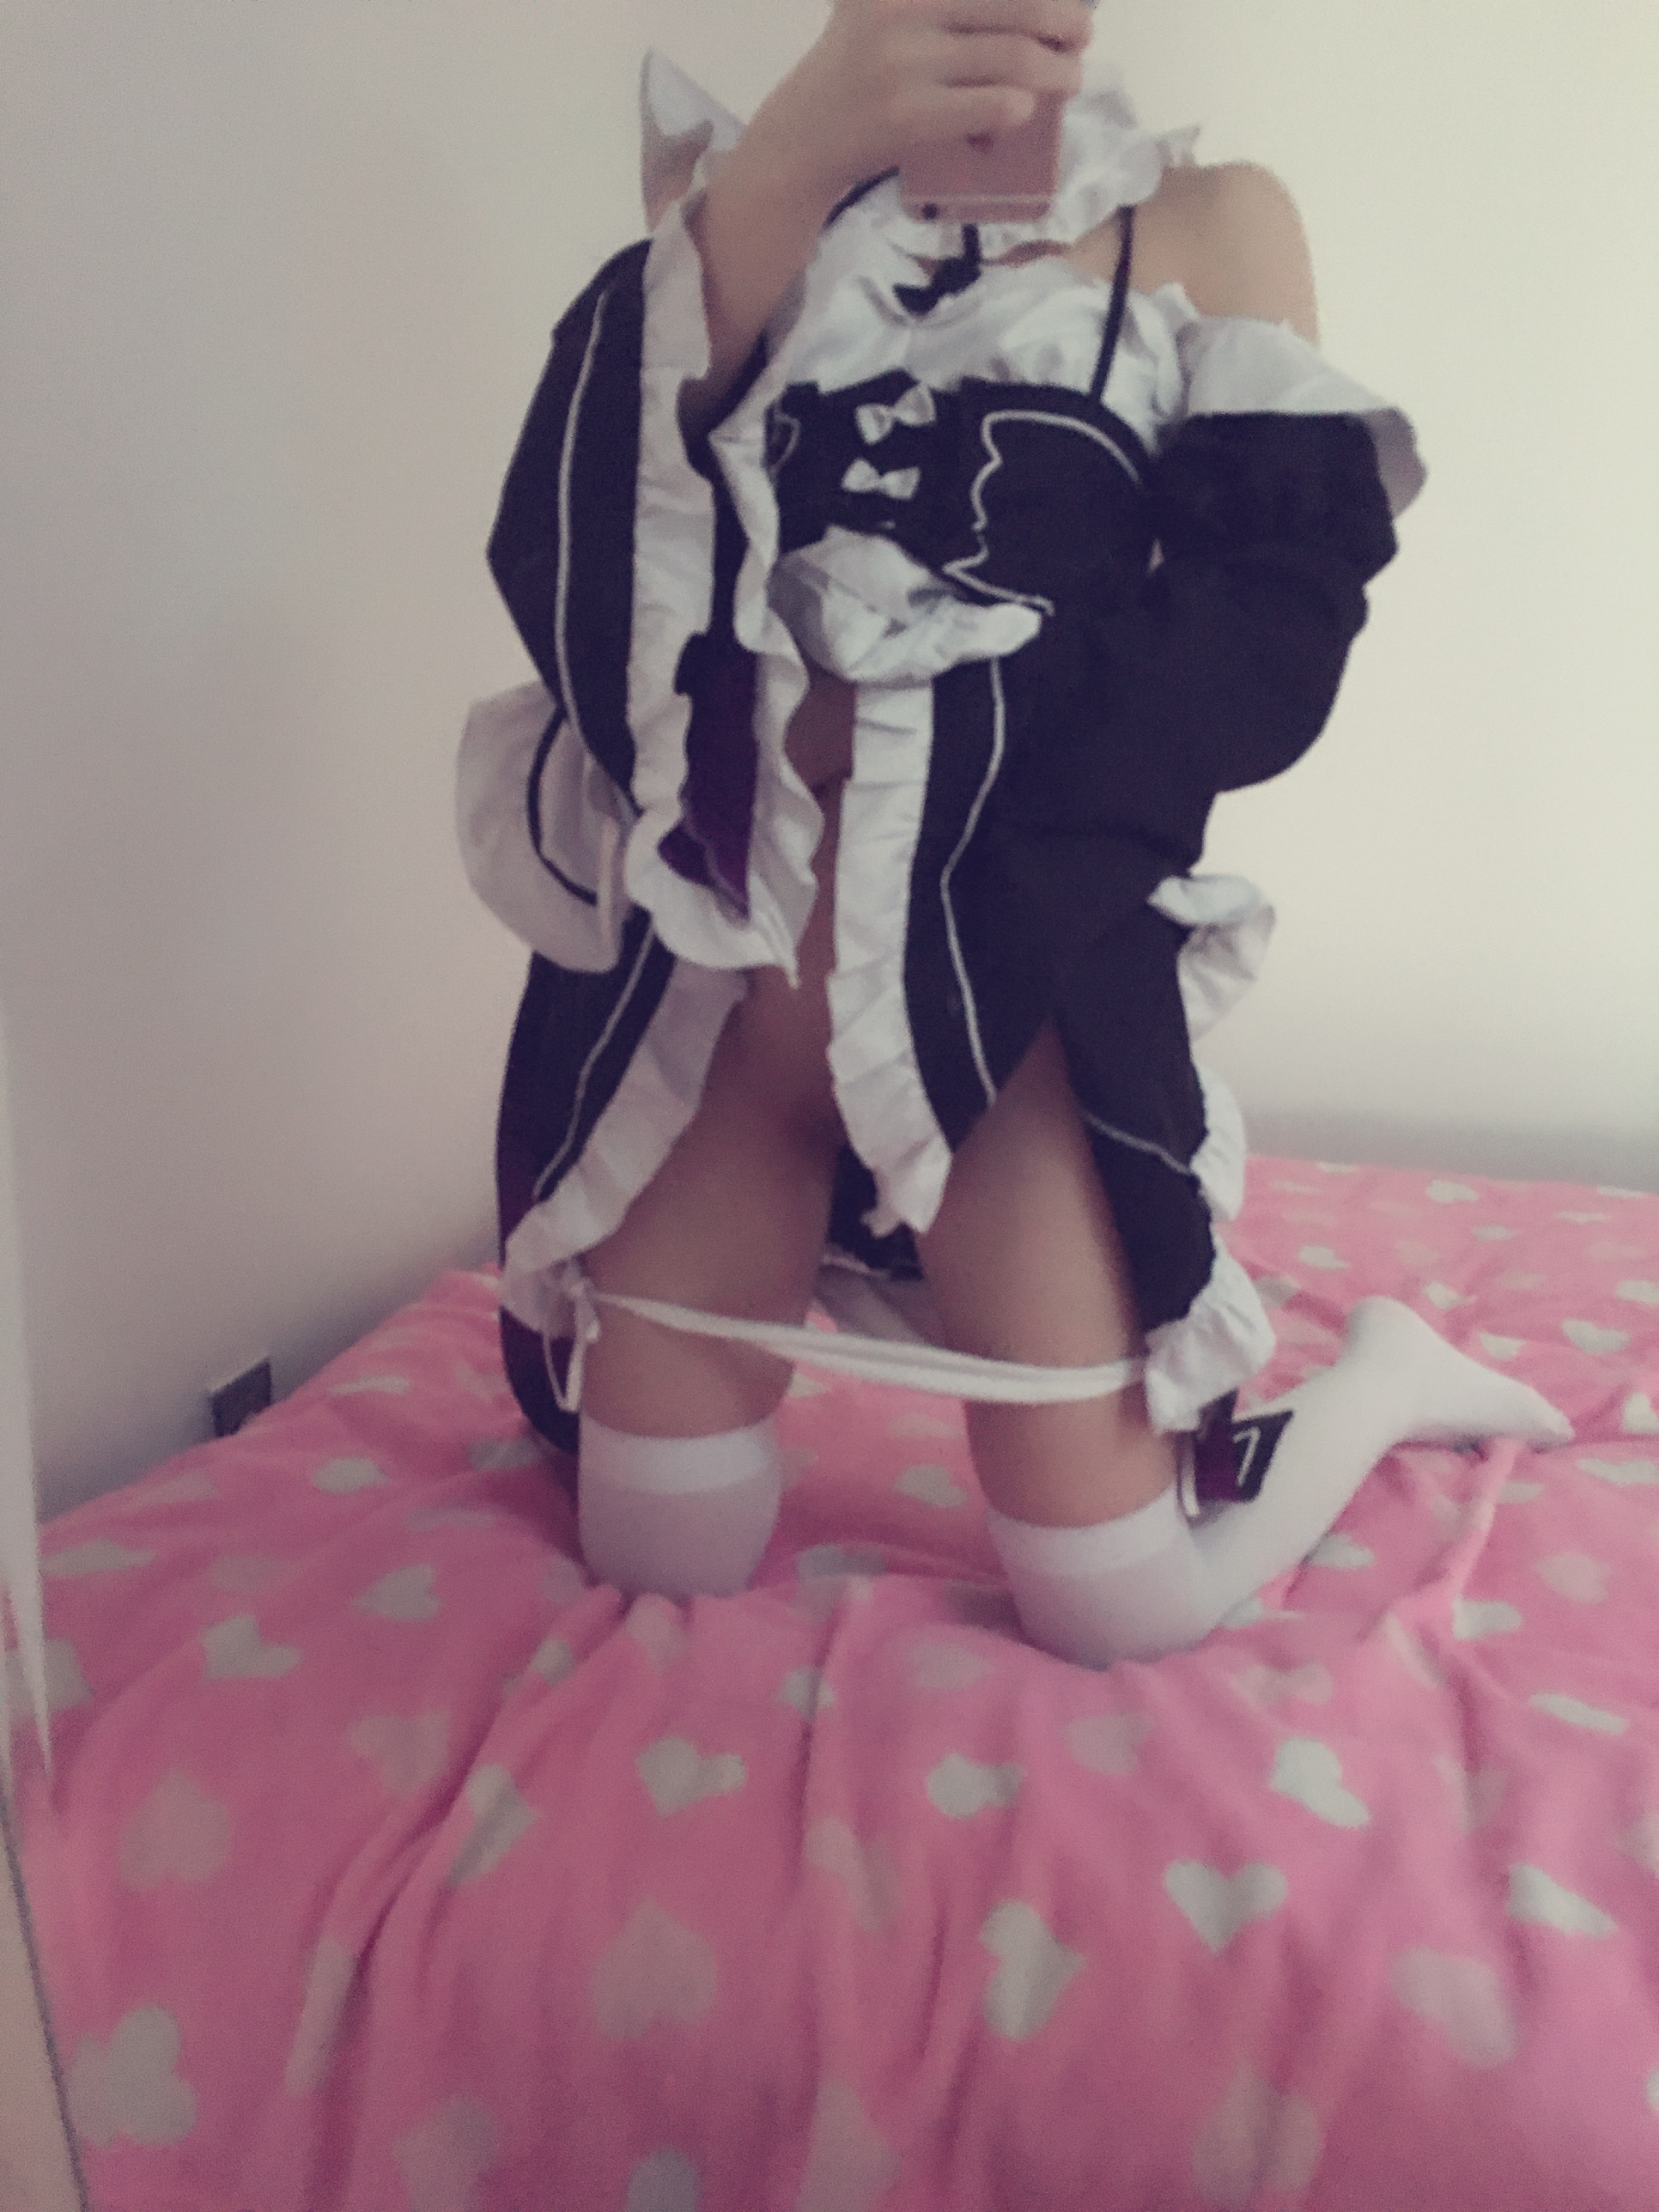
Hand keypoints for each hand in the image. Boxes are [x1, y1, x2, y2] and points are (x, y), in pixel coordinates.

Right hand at [754, 0, 1093, 210]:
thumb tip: (1034, 8)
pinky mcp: (910, 116)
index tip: (1067, 5)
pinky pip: (996, 105)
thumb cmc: (859, 68)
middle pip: (1017, 7)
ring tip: (1070, 78)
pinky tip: (1023, 111)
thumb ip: (939, 2)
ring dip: (1057, 71)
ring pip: (1013, 58)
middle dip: (1064, 21)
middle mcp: (902, 8)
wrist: (805, 137)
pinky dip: (1021, 108)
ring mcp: (905, 62)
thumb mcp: (884, 6)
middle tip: (1082, 35)